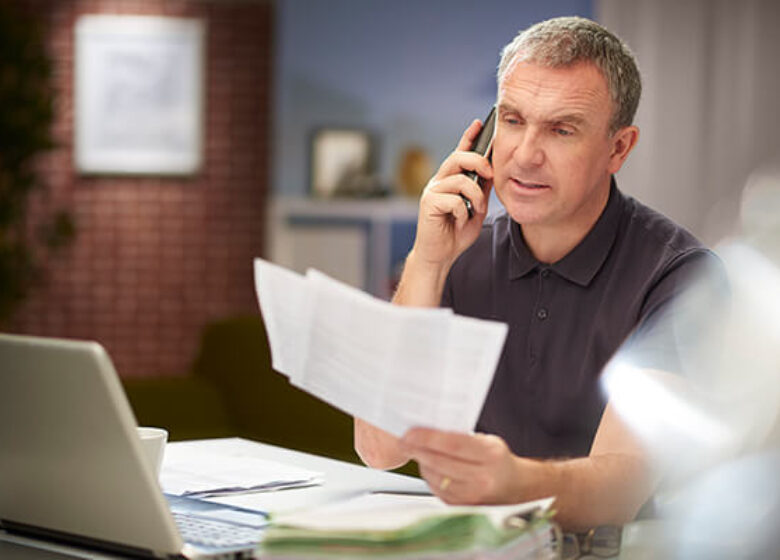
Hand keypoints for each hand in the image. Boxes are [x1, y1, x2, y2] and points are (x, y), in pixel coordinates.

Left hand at [400, 427, 519, 504]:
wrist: (512, 487)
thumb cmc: (497, 460)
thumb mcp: (486, 441)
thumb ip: (461, 436)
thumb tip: (428, 427)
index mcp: (490, 455)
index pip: (453, 444)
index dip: (428, 438)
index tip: (410, 432)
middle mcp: (482, 478)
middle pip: (440, 462)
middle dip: (417, 449)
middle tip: (404, 441)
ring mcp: (471, 496)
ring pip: (435, 477)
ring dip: (421, 462)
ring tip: (415, 451)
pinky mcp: (461, 506)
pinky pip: (436, 489)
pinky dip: (428, 476)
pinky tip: (428, 466)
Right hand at [413, 120, 493, 267]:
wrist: (440, 256)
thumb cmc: (455, 233)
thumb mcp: (476, 208)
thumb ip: (482, 190)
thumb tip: (493, 171)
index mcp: (450, 180)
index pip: (459, 153)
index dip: (468, 137)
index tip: (480, 123)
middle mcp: (439, 182)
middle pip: (458, 157)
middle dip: (478, 161)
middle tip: (491, 173)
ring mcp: (432, 191)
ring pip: (460, 180)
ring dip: (475, 197)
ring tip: (476, 211)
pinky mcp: (428, 203)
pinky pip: (454, 200)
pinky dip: (462, 212)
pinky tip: (458, 221)